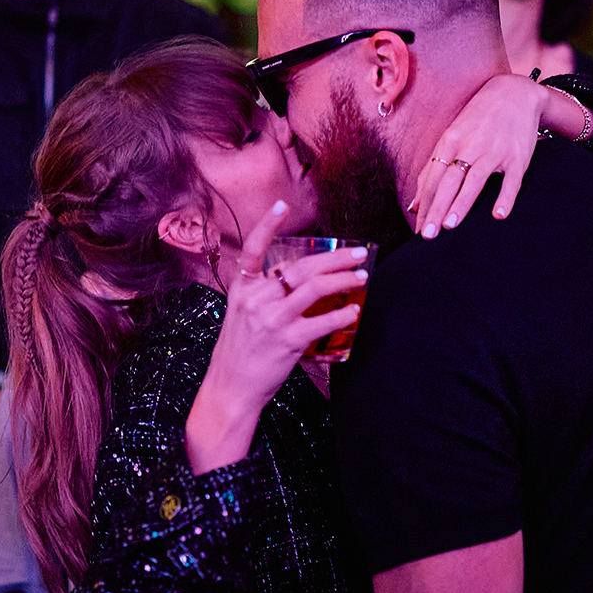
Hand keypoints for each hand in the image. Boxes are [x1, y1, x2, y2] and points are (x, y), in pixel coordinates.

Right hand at [186, 201, 370, 473]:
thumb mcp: (242, 316)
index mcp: (242, 289)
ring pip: (314, 288)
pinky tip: (353, 311)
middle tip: (358, 253)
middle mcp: (255, 299)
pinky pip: (322, 322)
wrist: (231, 388)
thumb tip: (302, 283)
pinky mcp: (287, 341)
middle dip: (334, 257)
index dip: (267, 225)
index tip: (282, 205)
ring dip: (344, 279)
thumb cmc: (240, 352)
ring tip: (362, 276)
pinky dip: (341, 314)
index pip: (252, 250)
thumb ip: (265, 296)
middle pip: (300, 267)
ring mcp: (271, 319)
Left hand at [411, 74, 548, 237]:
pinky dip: (505, 197)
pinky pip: (511, 179)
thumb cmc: (477, 120)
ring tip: (450, 226)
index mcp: (450, 142)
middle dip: (437, 208)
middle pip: (449, 181)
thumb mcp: (451, 139)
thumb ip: (431, 172)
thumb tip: (414, 206)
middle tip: (428, 235)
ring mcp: (494, 150)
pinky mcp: (517, 156)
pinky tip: (498, 215)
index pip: (433, 178)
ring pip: (475, 179)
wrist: (514, 93)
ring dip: (462, 203)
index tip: (418, 229)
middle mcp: (470, 146)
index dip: (425, 205)